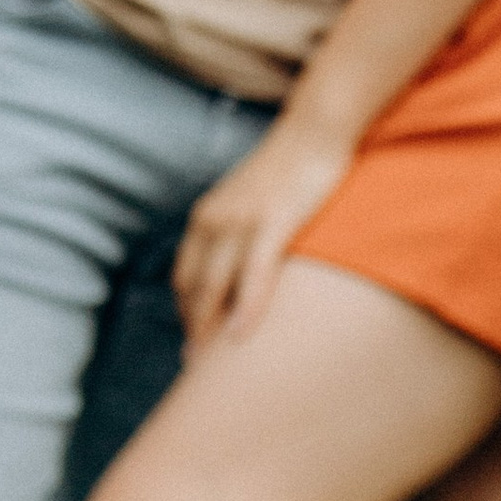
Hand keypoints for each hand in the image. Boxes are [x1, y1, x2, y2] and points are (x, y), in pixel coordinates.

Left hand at [173, 112, 356, 346]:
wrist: (315, 130)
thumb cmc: (290, 169)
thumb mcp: (251, 202)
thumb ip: (238, 234)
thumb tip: (239, 272)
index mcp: (206, 217)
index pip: (185, 277)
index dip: (187, 315)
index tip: (194, 345)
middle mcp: (214, 219)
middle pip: (194, 289)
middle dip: (194, 330)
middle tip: (198, 369)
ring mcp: (242, 220)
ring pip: (215, 287)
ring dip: (210, 329)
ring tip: (213, 367)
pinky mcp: (274, 221)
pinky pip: (254, 274)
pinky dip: (247, 308)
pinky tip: (241, 336)